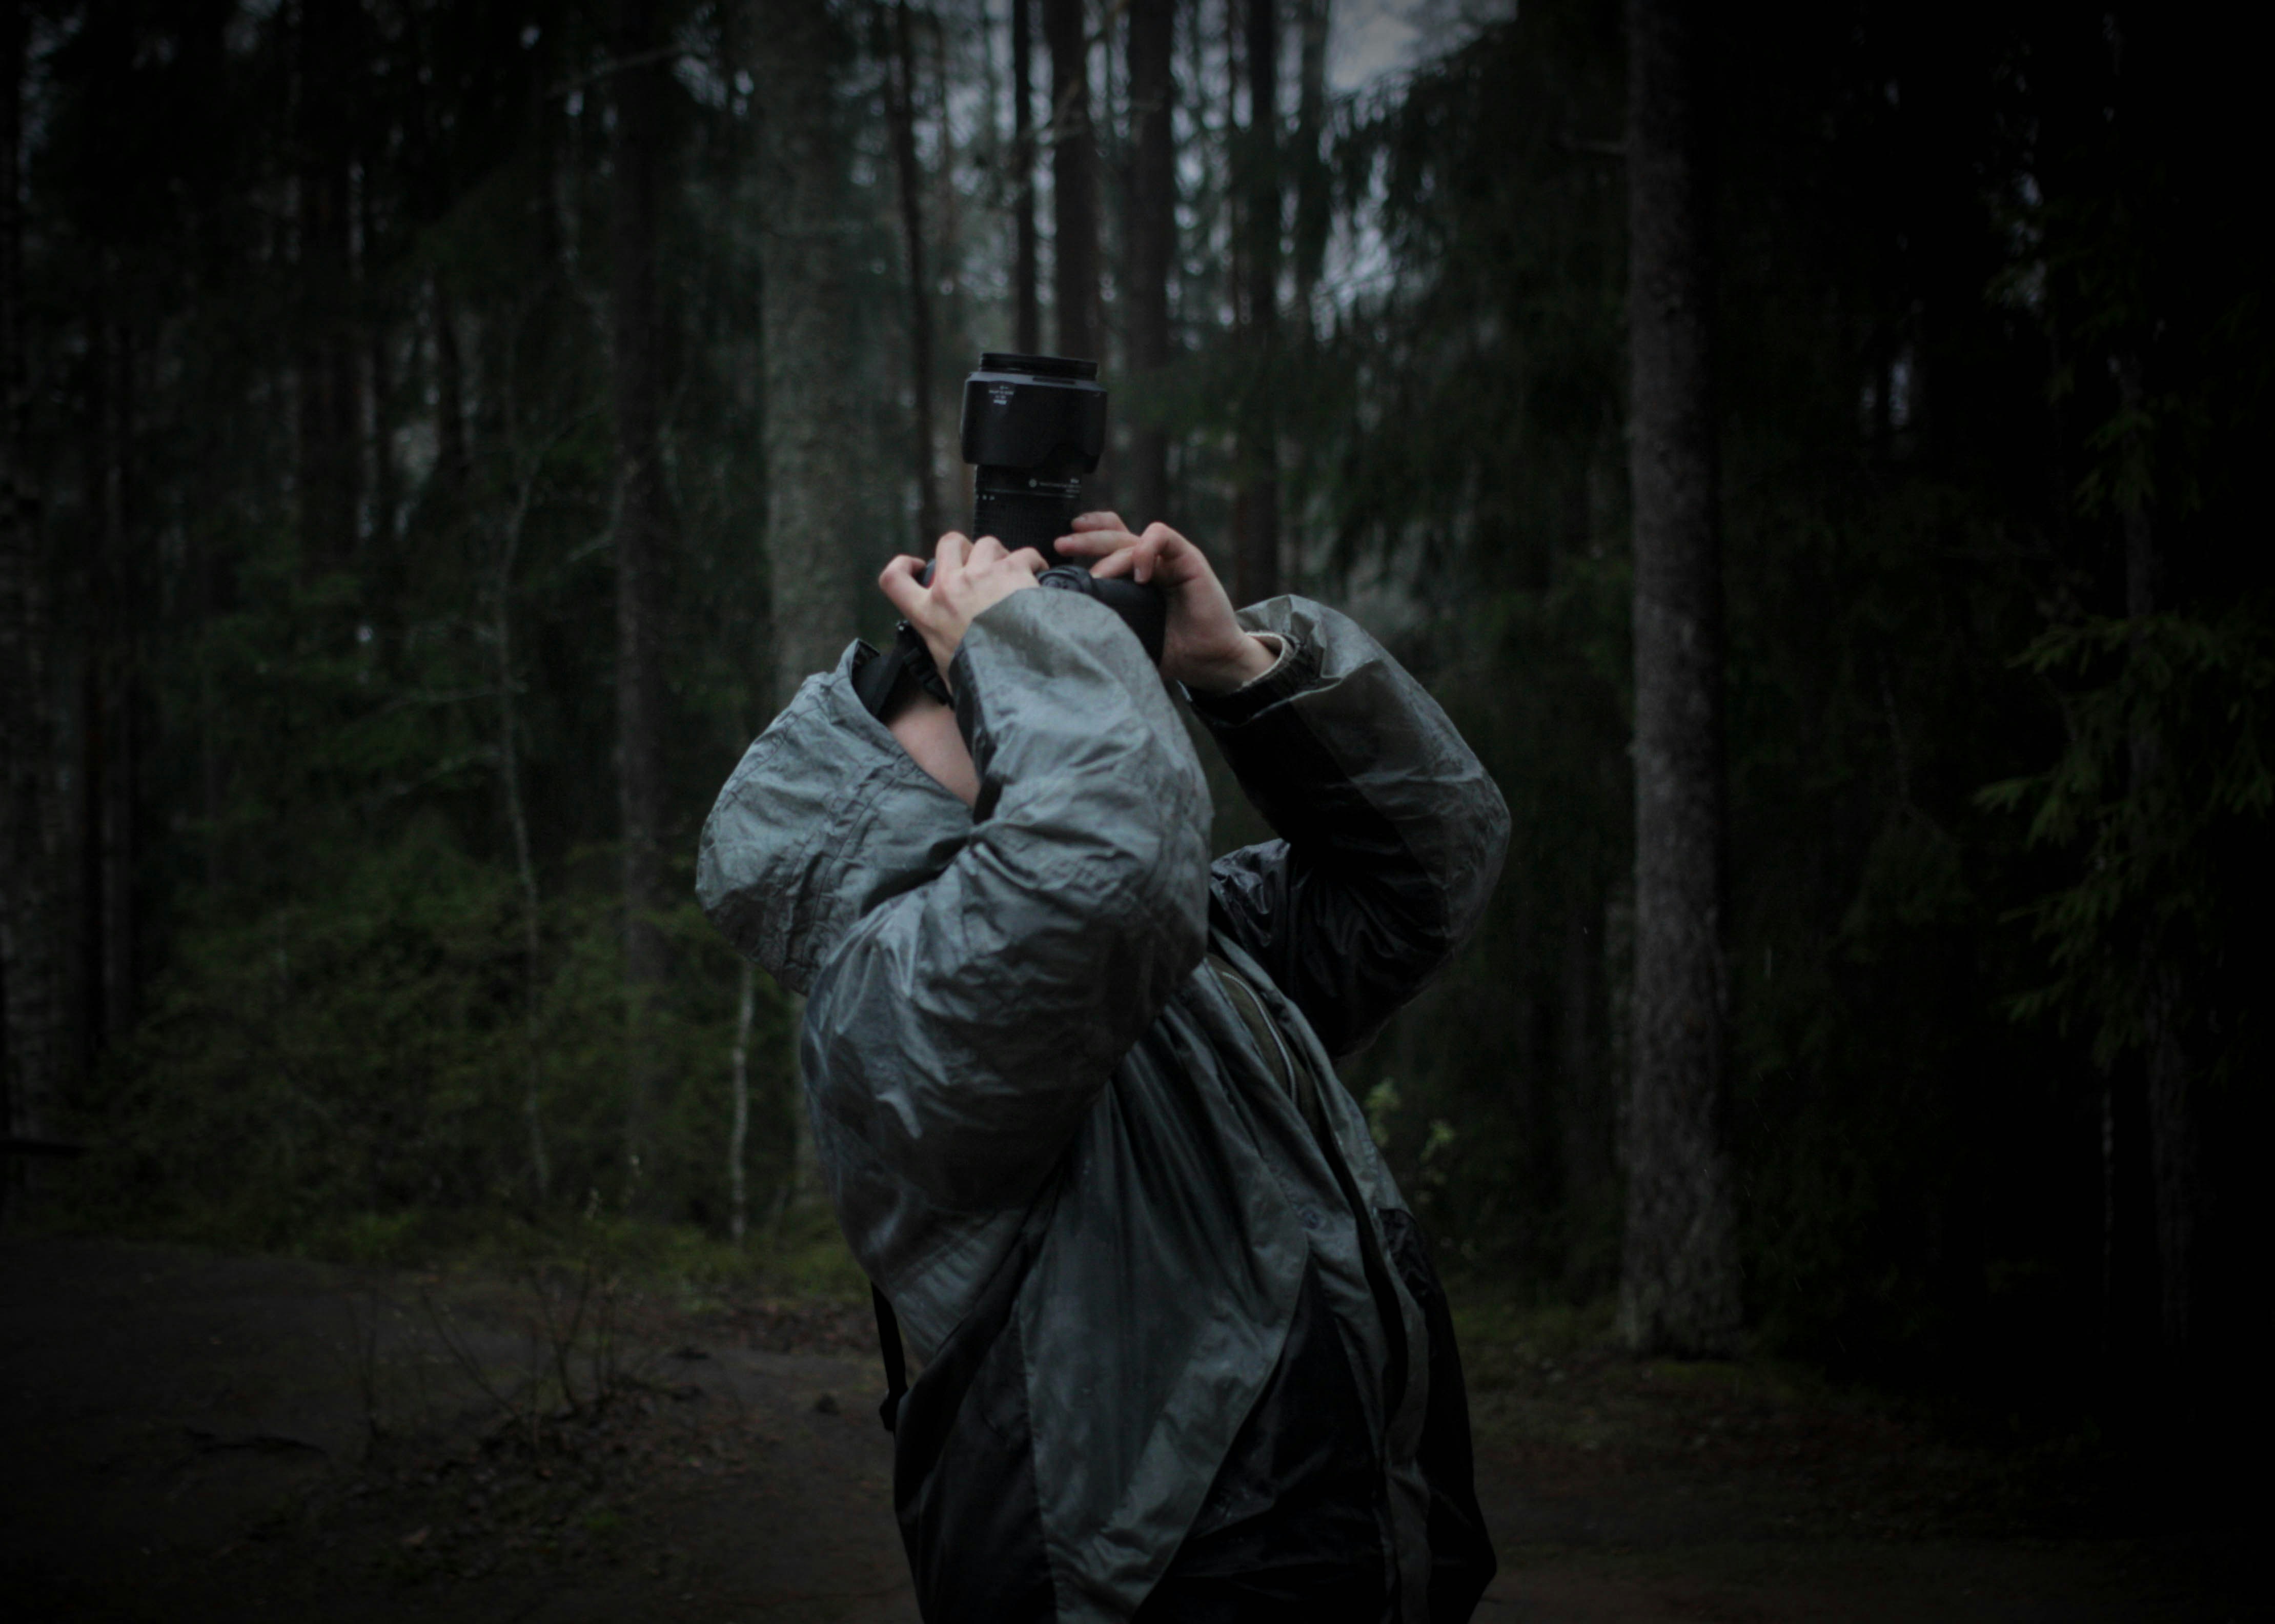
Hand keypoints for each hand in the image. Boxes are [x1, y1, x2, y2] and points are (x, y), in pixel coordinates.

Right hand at [879, 532, 1048, 679]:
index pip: (893, 580)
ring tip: (1011, 573)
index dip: (903, 565)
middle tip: (978, 565)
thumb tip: (949, 674)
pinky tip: (1037, 574)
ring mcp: (980, 576)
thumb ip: (943, 659)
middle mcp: (950, 587)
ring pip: (987, 543)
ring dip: (999, 554)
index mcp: (928, 613)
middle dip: (965, 548)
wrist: (1013, 674)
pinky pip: (1023, 553)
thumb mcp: (947, 670)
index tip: (919, 565)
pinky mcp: (1011, 571)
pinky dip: (1032, 561)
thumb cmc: (981, 677)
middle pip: (949, 543)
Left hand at [1053, 515, 1276, 692]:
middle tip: (1062, 546)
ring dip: (1109, 550)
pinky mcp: (1189, 559)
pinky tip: (1140, 575)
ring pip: (1131, 537)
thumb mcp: (1129, 631)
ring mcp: (1168, 559)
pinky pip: (1162, 538)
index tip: (1061, 546)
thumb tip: (1066, 621)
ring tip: (1096, 575)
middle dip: (1085, 539)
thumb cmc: (1172, 649)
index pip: (1110, 541)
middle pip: (1113, 536)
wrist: (1210, 659)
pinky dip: (1146, 551)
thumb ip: (1106, 618)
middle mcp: (1151, 562)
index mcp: (1137, 575)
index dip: (1087, 535)